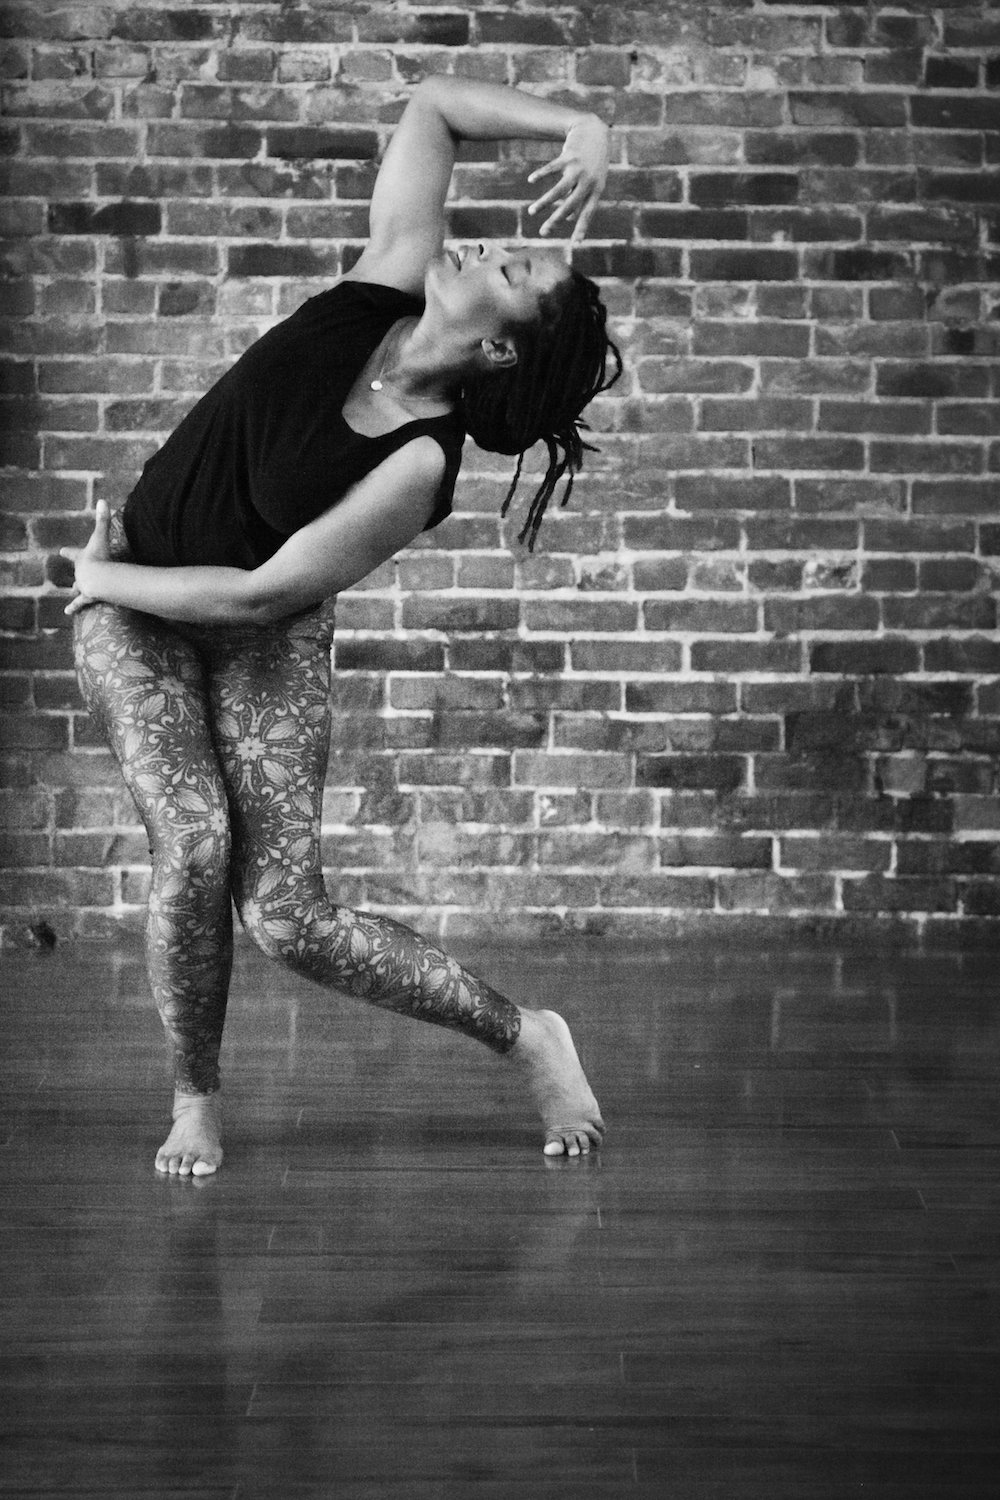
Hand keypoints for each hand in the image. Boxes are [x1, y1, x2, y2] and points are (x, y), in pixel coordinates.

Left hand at [61, 499, 112, 615]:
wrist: (99, 578)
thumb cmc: (100, 558)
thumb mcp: (101, 537)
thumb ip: (103, 519)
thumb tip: (102, 499)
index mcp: (82, 559)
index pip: (73, 554)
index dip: (69, 552)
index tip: (62, 551)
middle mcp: (81, 572)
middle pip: (77, 573)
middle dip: (78, 574)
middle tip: (75, 575)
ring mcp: (84, 585)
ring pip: (78, 588)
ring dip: (77, 590)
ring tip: (73, 594)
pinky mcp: (88, 597)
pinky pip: (79, 603)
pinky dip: (73, 607)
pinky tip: (67, 612)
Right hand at [526, 115, 609, 241]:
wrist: (594, 131)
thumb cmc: (593, 160)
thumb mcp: (593, 179)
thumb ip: (582, 198)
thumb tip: (570, 218)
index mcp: (596, 190)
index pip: (588, 213)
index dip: (582, 228)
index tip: (575, 244)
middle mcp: (588, 181)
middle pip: (570, 205)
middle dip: (556, 220)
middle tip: (543, 232)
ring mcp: (578, 169)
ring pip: (559, 190)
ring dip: (544, 202)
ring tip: (531, 212)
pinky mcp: (568, 156)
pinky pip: (552, 168)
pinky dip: (541, 174)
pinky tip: (531, 180)